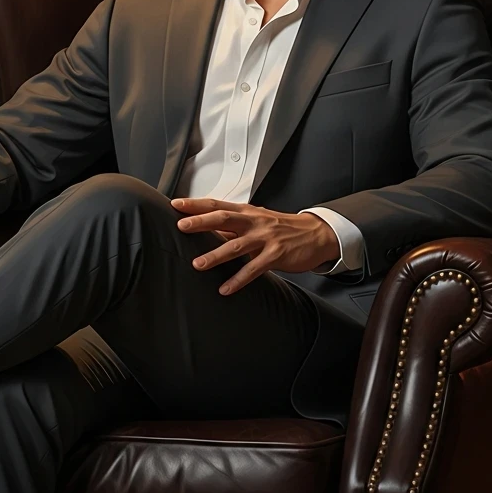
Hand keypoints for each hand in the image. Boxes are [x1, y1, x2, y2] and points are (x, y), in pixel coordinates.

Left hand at [170, 197, 337, 295]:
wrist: (315, 234)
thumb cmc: (282, 227)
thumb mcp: (257, 220)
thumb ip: (234, 224)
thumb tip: (206, 228)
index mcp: (247, 211)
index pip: (217, 204)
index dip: (196, 204)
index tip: (176, 204)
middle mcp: (254, 222)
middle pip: (224, 219)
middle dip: (201, 222)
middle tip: (181, 226)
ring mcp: (265, 238)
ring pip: (236, 245)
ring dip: (215, 255)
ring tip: (197, 264)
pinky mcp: (276, 255)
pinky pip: (254, 269)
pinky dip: (238, 279)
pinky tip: (225, 289)